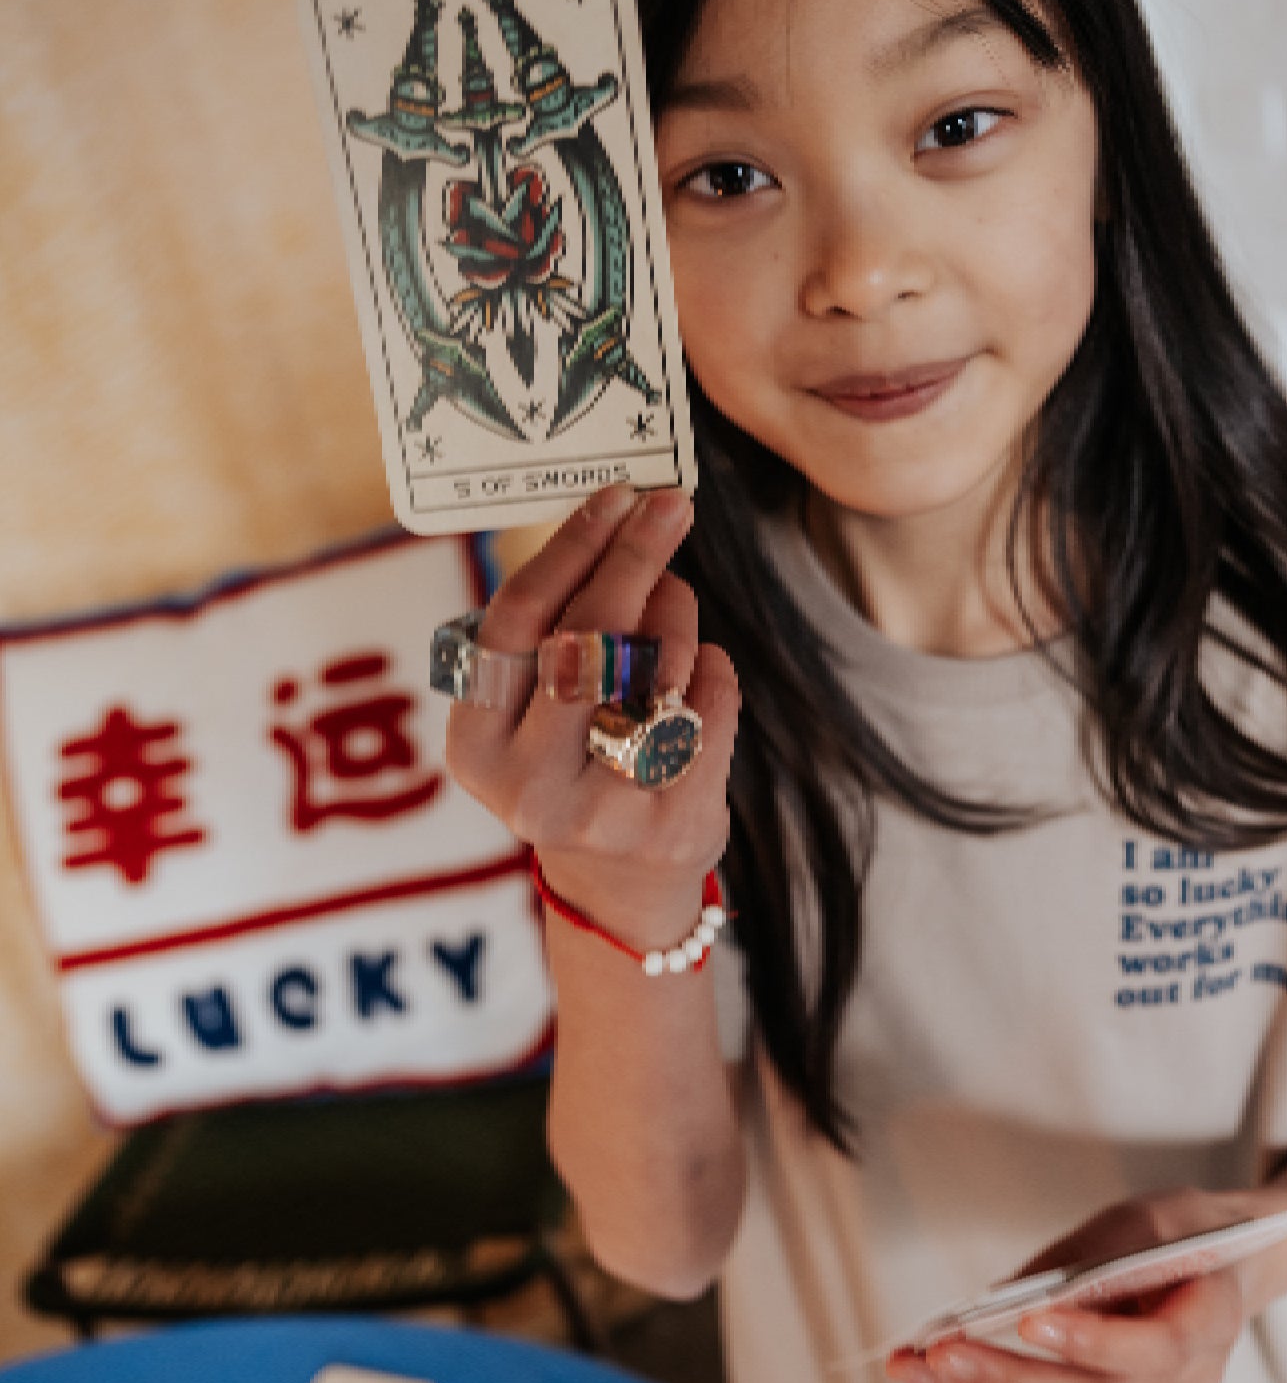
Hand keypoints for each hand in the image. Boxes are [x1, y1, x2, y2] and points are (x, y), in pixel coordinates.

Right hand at [444, 483, 740, 949]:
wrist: (620, 885)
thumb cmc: (574, 760)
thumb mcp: (536, 709)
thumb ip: (560, 629)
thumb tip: (626, 521)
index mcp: (477, 746)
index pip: (518, 624)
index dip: (569, 551)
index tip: (613, 498)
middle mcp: (529, 786)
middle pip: (588, 640)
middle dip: (633, 559)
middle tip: (668, 505)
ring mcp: (604, 812)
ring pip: (657, 668)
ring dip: (676, 616)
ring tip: (673, 605)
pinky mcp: (675, 823)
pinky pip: (711, 704)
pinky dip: (714, 667)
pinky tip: (701, 670)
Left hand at [884, 1188, 1264, 1382]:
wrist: (1232, 1264)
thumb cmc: (1188, 1233)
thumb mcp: (1146, 1220)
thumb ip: (1088, 1260)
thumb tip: (1005, 1298)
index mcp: (1211, 1324)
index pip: (1154, 1349)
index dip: (1094, 1341)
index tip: (1030, 1322)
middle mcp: (1182, 1379)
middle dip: (1008, 1378)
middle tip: (939, 1354)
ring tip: (913, 1367)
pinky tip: (937, 1375)